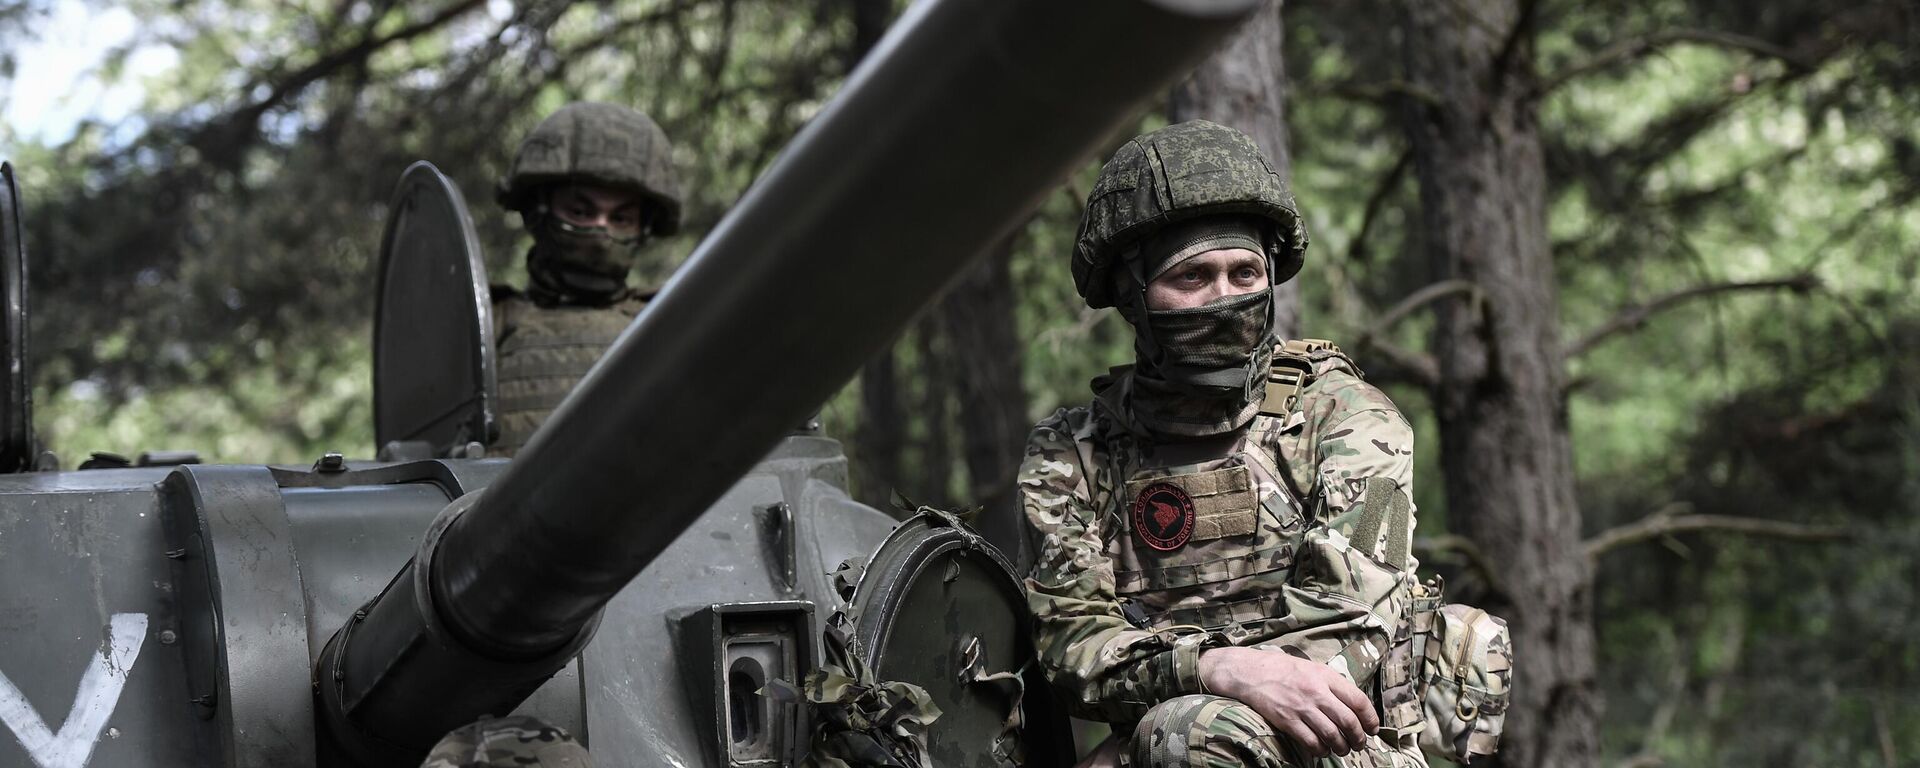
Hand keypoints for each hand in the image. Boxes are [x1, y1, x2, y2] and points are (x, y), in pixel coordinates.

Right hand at [1198, 646, 1378, 756]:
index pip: (1358, 700)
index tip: (1372, 728)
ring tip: (1342, 749)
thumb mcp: (1312, 667)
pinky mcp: (1287, 720)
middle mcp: (1316, 692)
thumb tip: (1353, 704)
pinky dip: (1320, 750)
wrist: (1250, 672)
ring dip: (1341, 747)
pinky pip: (1311, 742)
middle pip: (1348, 721)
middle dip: (1358, 737)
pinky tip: (1322, 750)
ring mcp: (1302, 707)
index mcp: (1326, 677)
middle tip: (1359, 744)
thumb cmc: (1283, 668)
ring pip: (1332, 735)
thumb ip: (1332, 684)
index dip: (1370, 718)